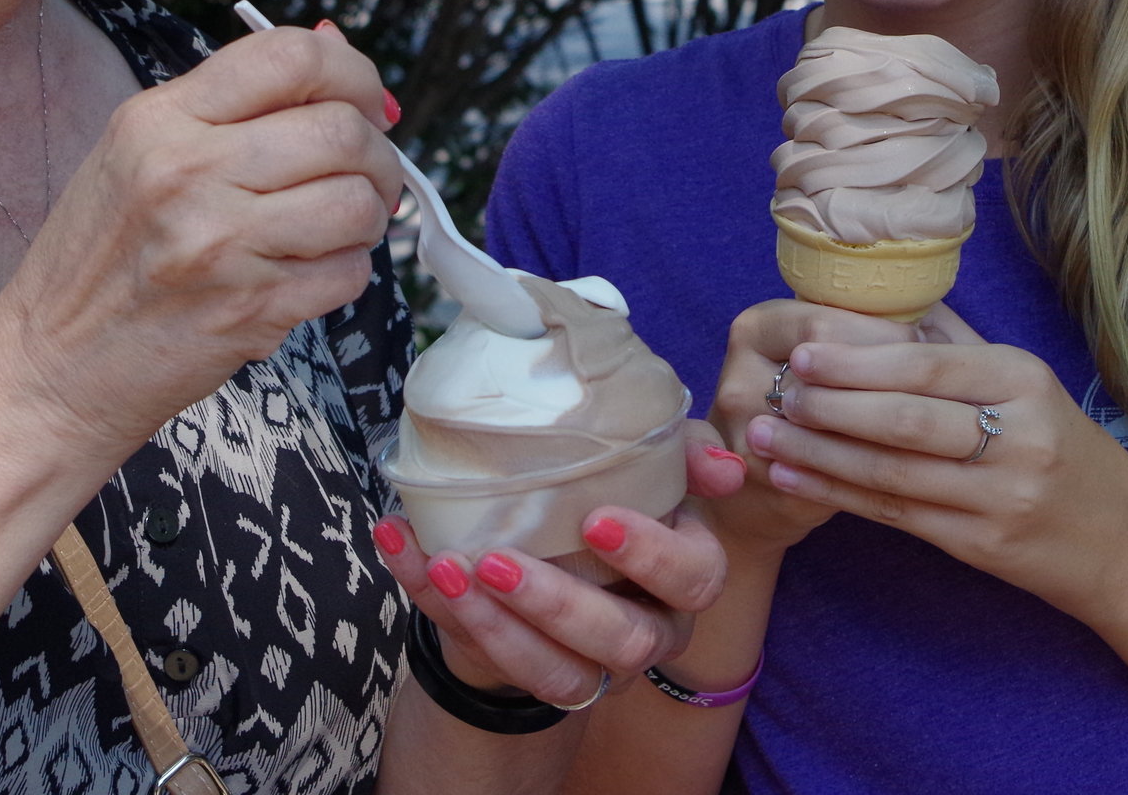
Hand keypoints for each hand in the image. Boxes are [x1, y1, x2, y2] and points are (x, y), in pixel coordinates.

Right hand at [0, 25, 400, 459]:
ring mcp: (219, 244)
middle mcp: (187, 171)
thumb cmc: (100, 260)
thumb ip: (234, 106)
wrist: (52, 367)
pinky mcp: (250, 311)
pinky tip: (308, 274)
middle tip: (364, 175)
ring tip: (336, 228)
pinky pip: (350, 272)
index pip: (290, 55)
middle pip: (342, 129)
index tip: (363, 102)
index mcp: (160, 119)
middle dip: (377, 153)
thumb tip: (338, 53)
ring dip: (368, 216)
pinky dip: (347, 272)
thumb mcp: (139, 154)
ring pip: (358, 202)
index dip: (353, 73)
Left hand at [374, 427, 744, 708]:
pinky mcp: (537, 675)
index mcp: (686, 574)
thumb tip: (722, 467)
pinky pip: (489, 661)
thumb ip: (682, 452)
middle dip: (558, 604)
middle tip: (496, 561)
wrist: (562, 545)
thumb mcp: (651, 461)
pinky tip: (405, 551)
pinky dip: (438, 608)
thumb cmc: (615, 491)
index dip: (651, 555)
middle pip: (624, 640)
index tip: (594, 519)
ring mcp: (595, 666)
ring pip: (558, 674)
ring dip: (495, 627)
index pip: (694, 577)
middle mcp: (650, 629)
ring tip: (445, 570)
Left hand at [741, 305, 1127, 622]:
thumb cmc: (1063, 449)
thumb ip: (958, 345)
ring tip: (763, 436)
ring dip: (817, 453)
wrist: (1126, 544)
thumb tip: (882, 301)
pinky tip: (793, 480)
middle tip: (772, 391)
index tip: (801, 350)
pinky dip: (837, 494)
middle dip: (828, 405)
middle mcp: (1018, 438)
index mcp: (1024, 381)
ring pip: (891, 472)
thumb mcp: (1027, 386)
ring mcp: (1001, 498)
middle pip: (904, 419)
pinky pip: (895, 514)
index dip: (858, 360)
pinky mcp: (983, 546)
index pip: (927, 366)